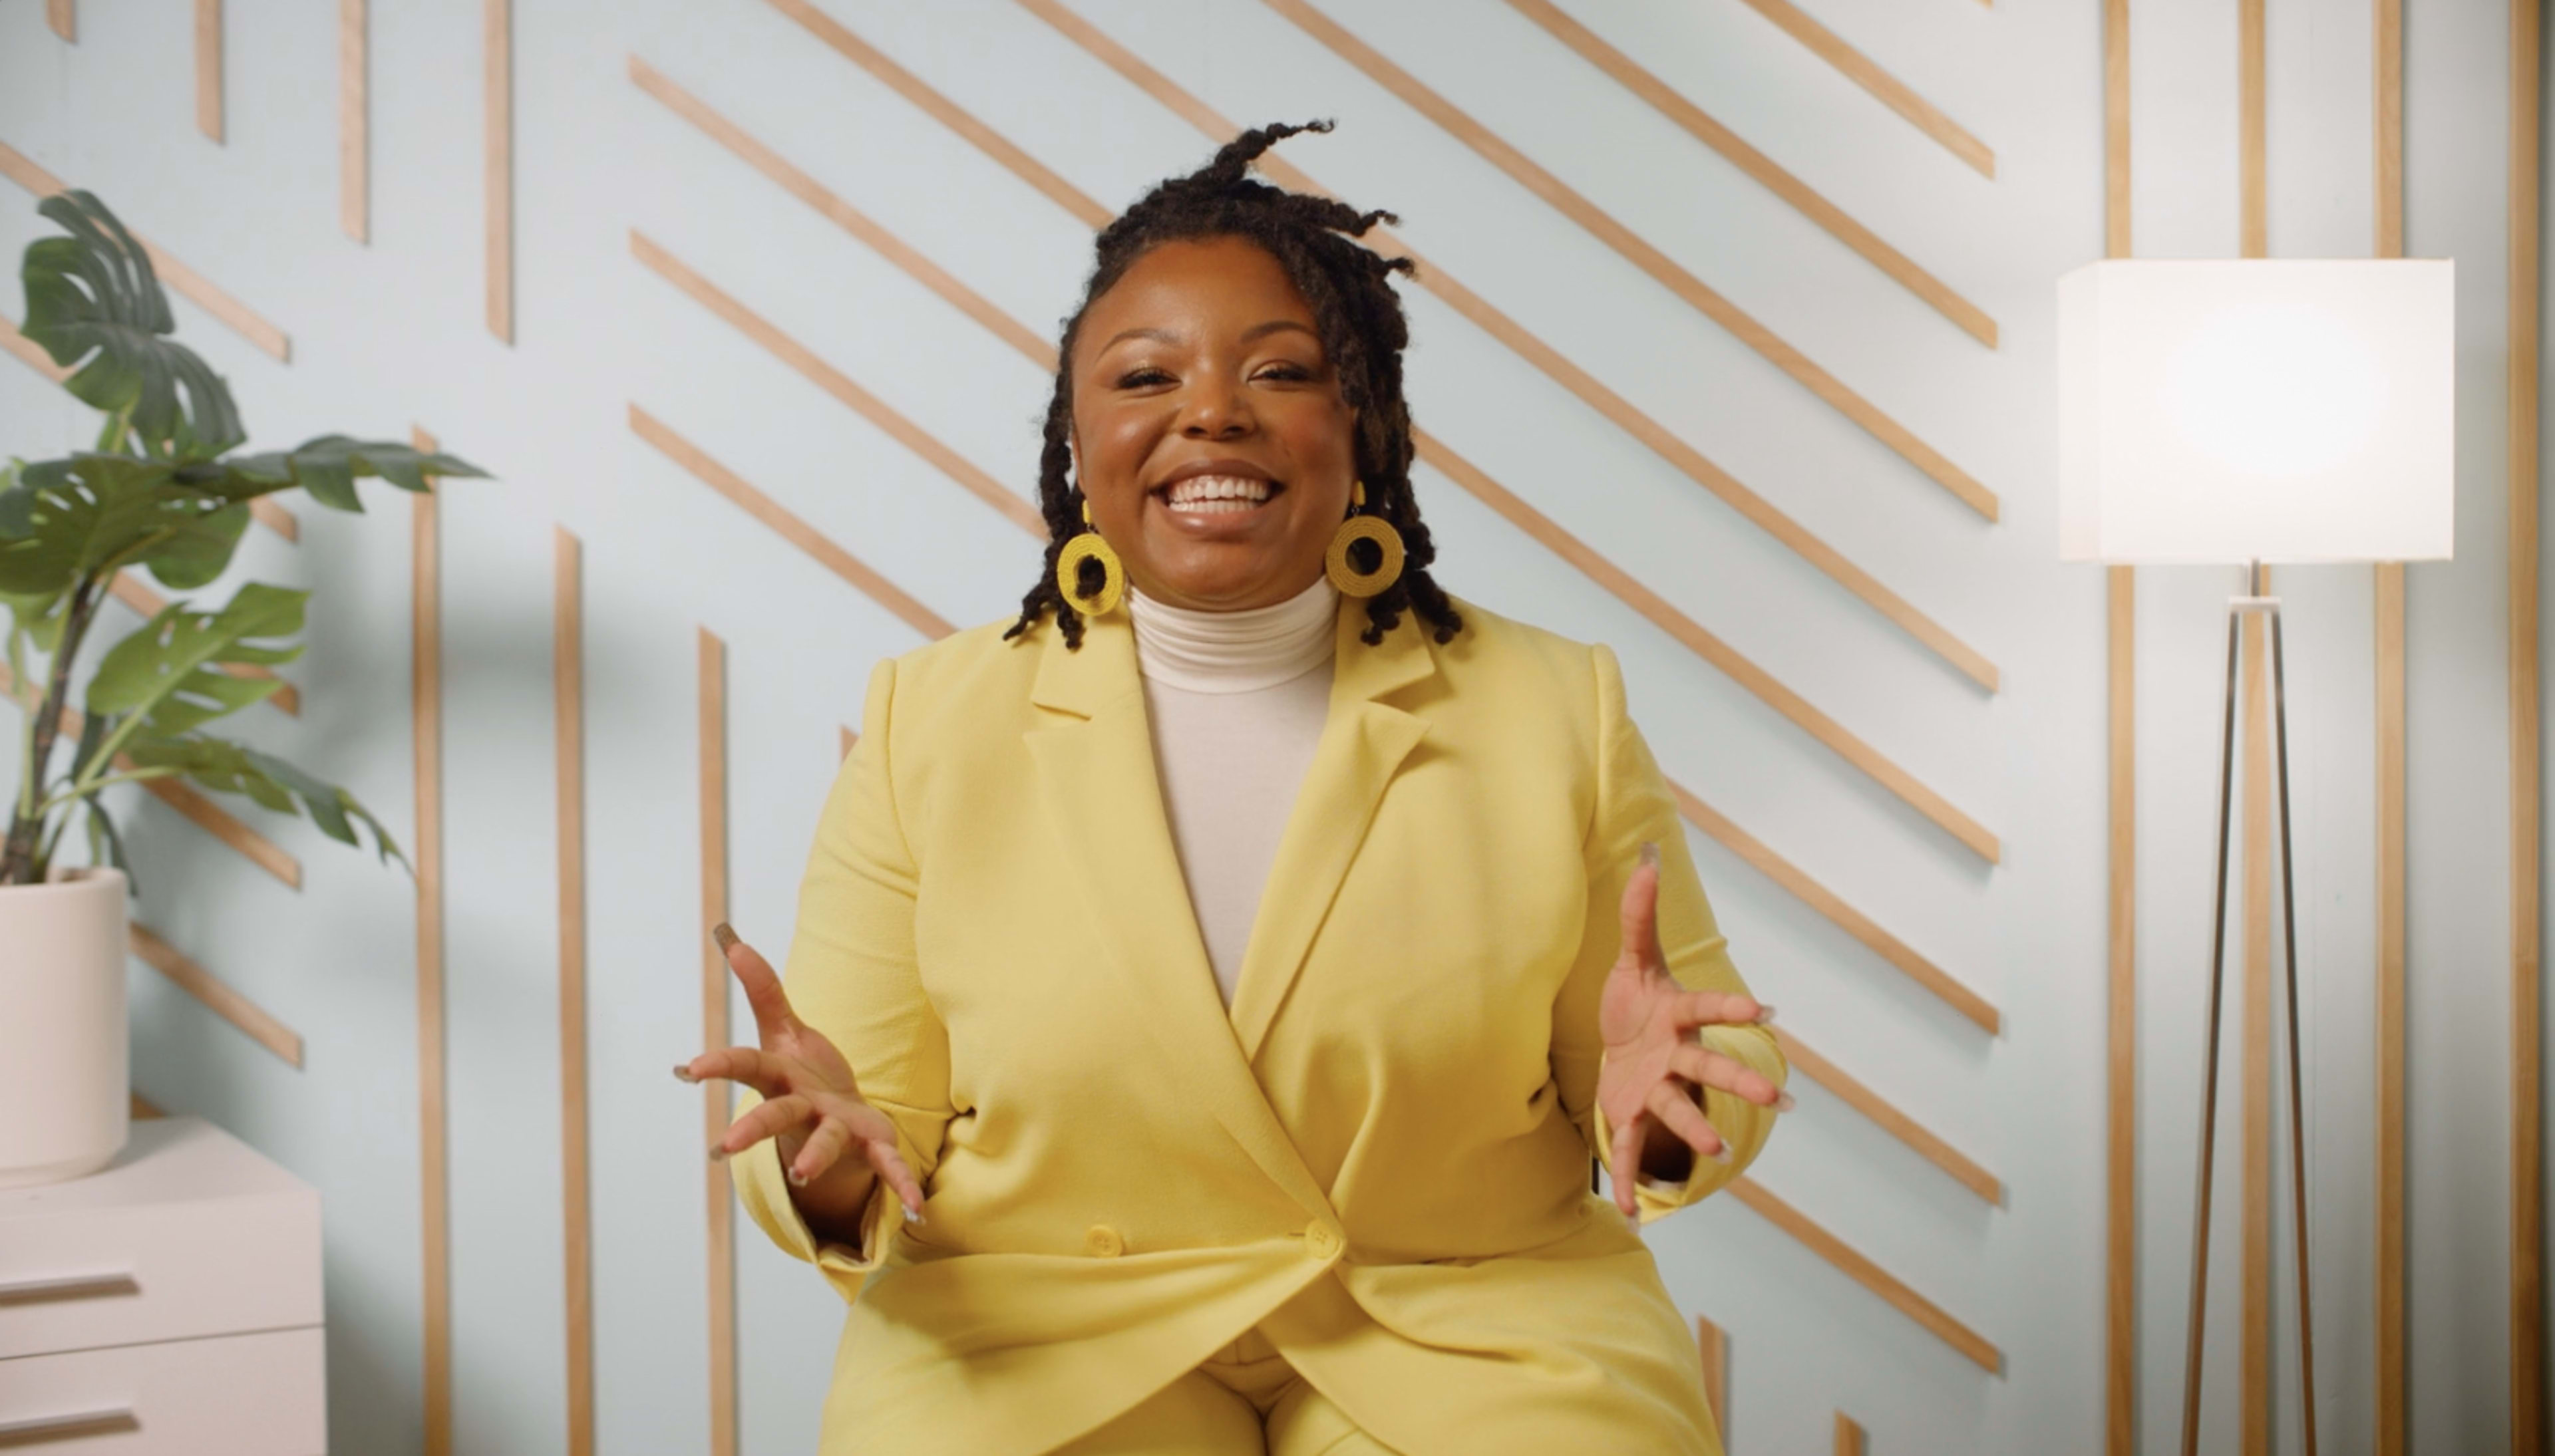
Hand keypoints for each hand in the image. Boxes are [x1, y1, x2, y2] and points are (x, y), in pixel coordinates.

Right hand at [677, 924, 924, 1223]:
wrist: (841, 1122)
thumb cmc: (805, 1077)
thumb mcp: (784, 1031)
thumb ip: (763, 989)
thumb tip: (730, 940)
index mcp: (781, 1078)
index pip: (746, 1066)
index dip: (719, 1065)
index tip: (687, 1069)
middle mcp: (803, 1109)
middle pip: (775, 1115)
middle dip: (752, 1129)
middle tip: (725, 1148)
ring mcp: (835, 1130)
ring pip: (824, 1142)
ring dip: (815, 1158)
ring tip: (802, 1176)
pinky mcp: (869, 1143)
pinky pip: (886, 1164)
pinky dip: (901, 1184)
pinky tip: (918, 1209)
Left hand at [1595, 843, 1786, 1216]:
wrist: (1618, 1049)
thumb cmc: (1634, 1003)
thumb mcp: (1633, 959)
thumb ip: (1640, 911)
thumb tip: (1649, 852)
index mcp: (1677, 1016)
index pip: (1708, 1010)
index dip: (1735, 1010)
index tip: (1769, 1014)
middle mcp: (1674, 1058)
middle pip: (1708, 1069)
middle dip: (1740, 1083)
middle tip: (1781, 1098)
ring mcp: (1655, 1090)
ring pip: (1679, 1111)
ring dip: (1700, 1132)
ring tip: (1724, 1156)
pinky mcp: (1630, 1114)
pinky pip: (1631, 1149)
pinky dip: (1629, 1181)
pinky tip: (1627, 1213)